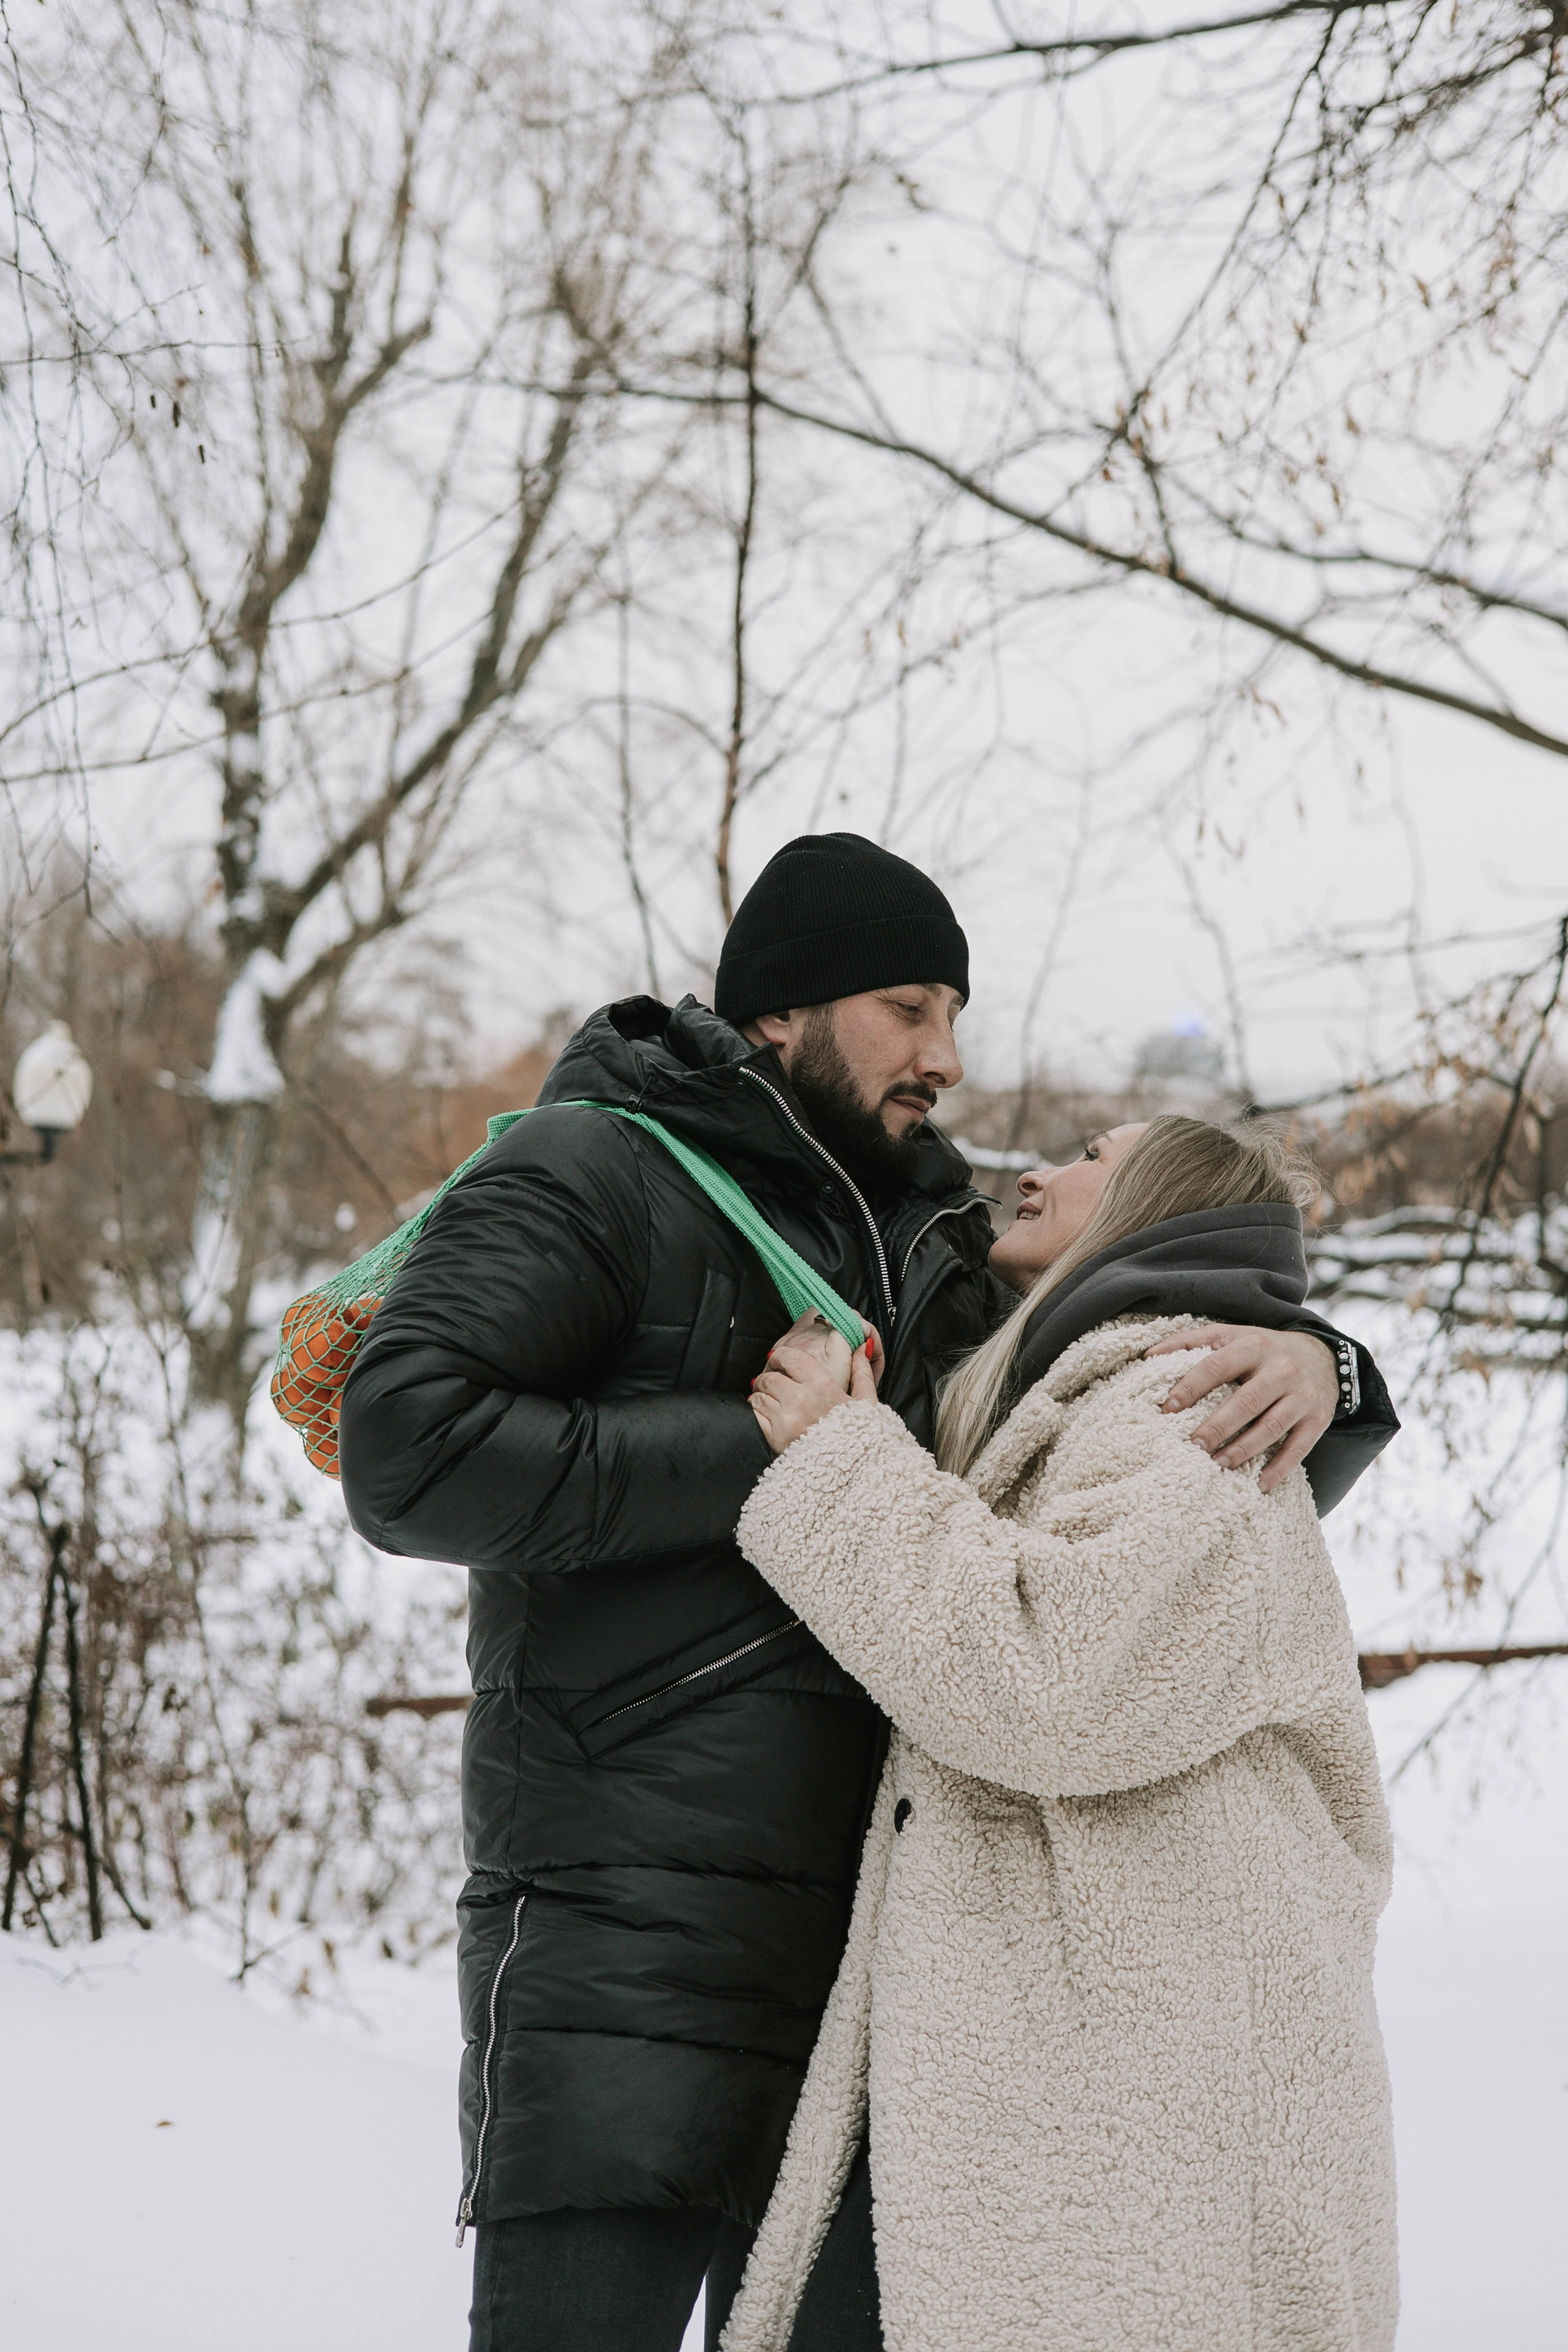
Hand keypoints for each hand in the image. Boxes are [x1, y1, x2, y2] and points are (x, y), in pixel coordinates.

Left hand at [750, 1318, 880, 1455]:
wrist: (854, 1474)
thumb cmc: (862, 1439)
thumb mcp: (867, 1403)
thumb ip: (862, 1373)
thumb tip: (862, 1348)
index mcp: (823, 1385)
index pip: (789, 1358)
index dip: (780, 1357)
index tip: (781, 1362)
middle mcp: (801, 1399)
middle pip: (769, 1377)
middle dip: (769, 1378)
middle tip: (774, 1385)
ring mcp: (786, 1419)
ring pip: (758, 1396)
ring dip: (761, 1396)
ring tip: (772, 1402)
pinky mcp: (775, 1438)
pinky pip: (754, 1416)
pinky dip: (757, 1414)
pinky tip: (769, 1417)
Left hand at [1145, 1324, 1337, 1492]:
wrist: (1322, 1356)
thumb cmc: (1262, 1350)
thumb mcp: (1231, 1336)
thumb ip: (1191, 1341)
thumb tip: (1148, 1355)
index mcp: (1254, 1345)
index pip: (1218, 1365)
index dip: (1191, 1386)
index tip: (1167, 1408)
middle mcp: (1281, 1369)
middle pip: (1247, 1401)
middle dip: (1218, 1426)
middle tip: (1192, 1447)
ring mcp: (1303, 1395)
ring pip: (1271, 1427)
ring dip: (1243, 1450)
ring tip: (1217, 1466)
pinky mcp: (1318, 1419)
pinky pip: (1299, 1448)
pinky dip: (1279, 1469)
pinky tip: (1258, 1485)